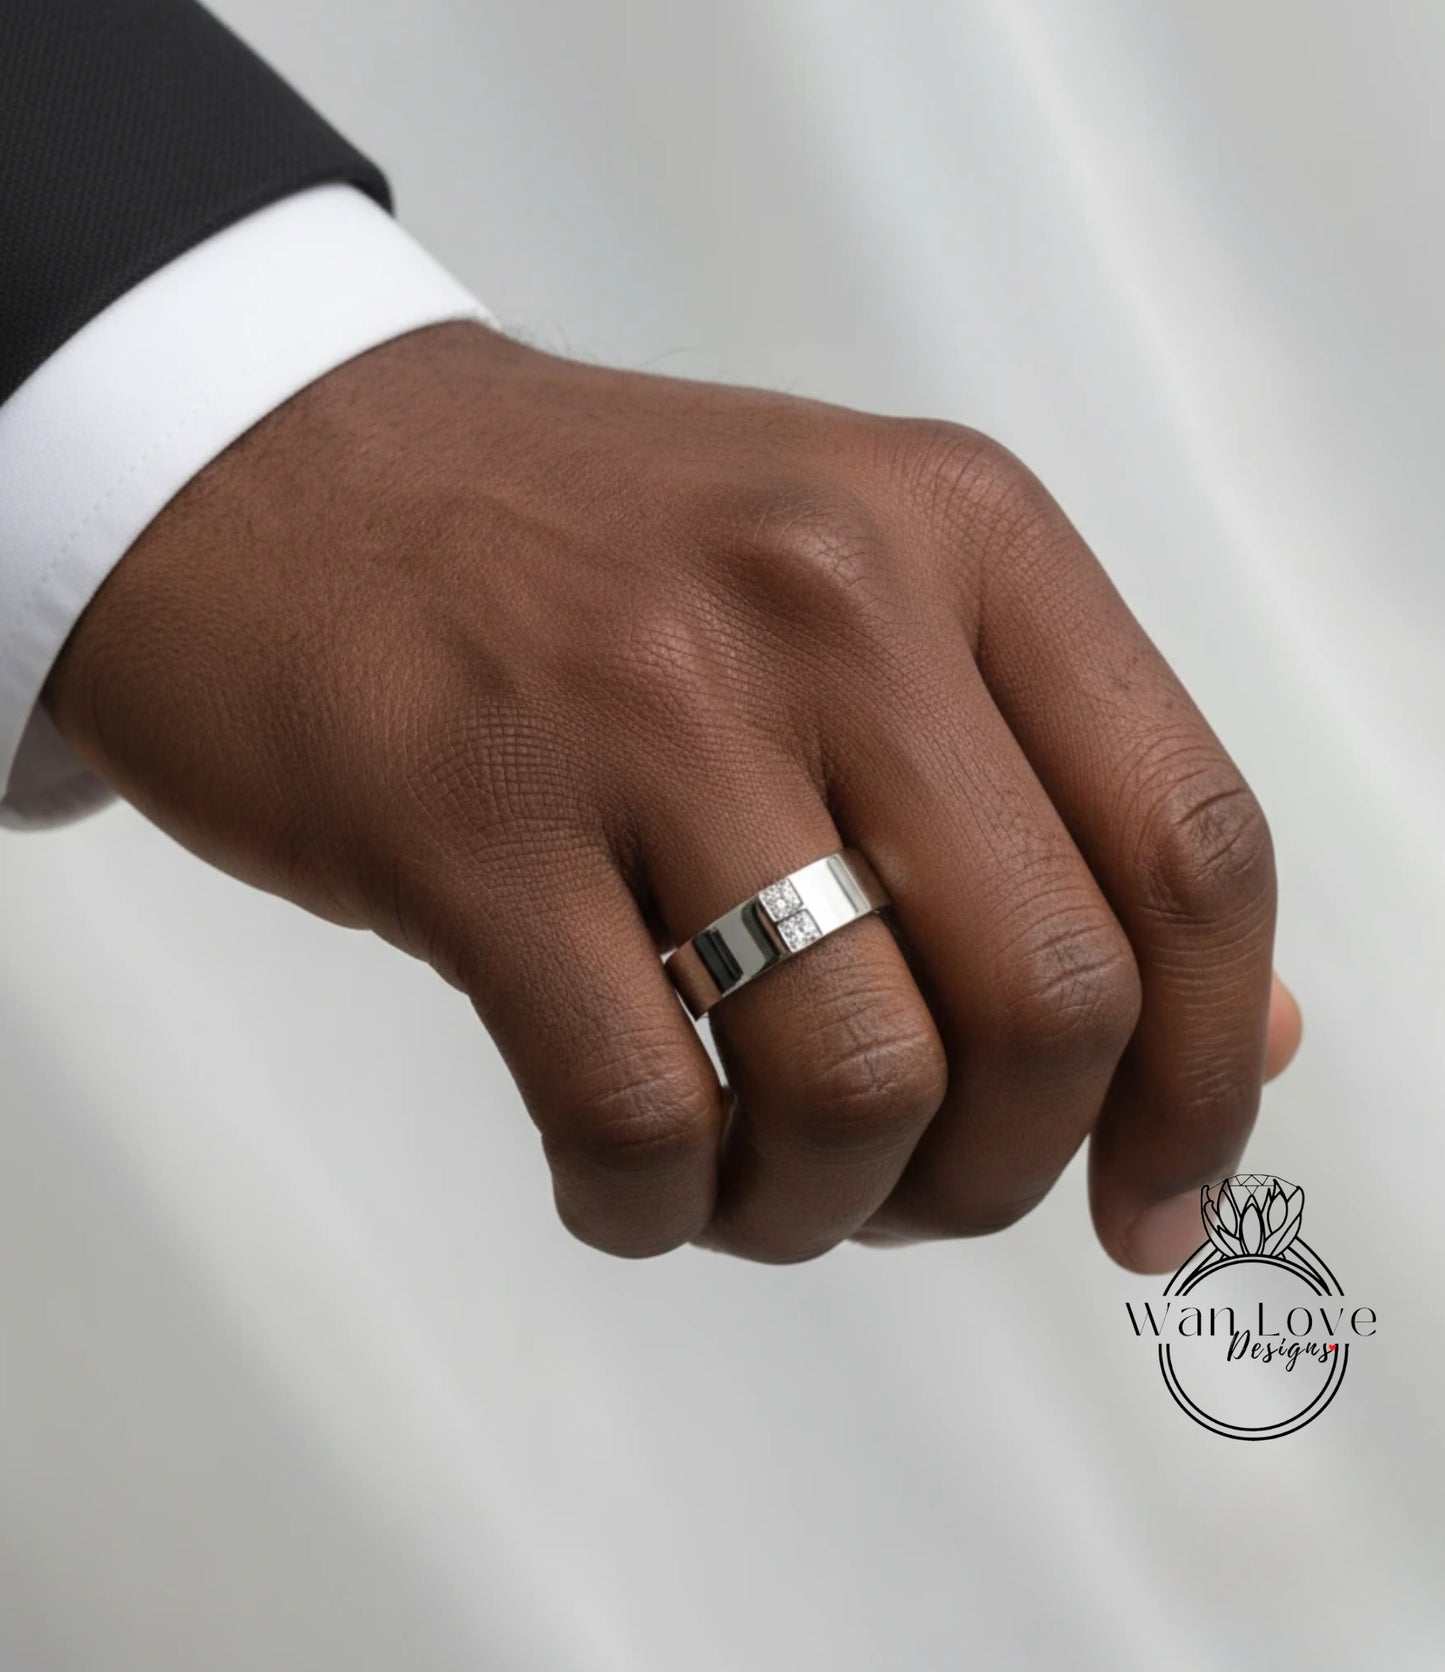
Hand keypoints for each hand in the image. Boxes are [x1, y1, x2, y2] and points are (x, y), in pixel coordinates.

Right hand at [46, 322, 1301, 1269]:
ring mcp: (646, 704)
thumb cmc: (584, 559)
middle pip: (1050, 996)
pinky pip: (641, 1118)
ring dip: (831, 1203)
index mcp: (961, 534)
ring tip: (759, 1176)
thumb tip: (1240, 1048)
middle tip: (918, 1186)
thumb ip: (1053, 806)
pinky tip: (632, 1178)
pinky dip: (658, 1209)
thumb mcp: (858, 598)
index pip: (1188, 847)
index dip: (1204, 1074)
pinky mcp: (470, 819)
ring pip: (859, 1084)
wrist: (284, 469)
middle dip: (1005, 1166)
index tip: (1152, 1201)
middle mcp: (830, 598)